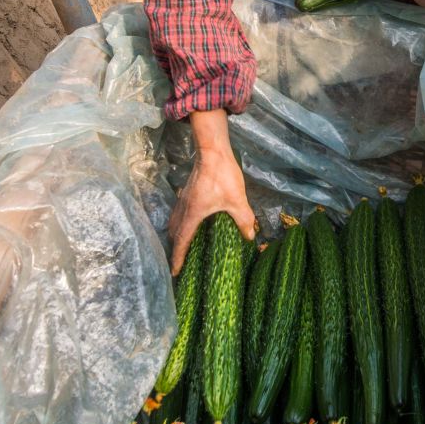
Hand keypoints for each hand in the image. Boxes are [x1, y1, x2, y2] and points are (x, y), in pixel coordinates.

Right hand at [169, 111, 255, 274]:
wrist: (212, 151)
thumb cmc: (223, 176)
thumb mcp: (237, 200)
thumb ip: (244, 220)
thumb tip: (250, 237)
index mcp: (192, 216)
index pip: (181, 242)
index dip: (178, 258)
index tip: (175, 272)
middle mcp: (183, 210)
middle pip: (174, 234)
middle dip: (176, 249)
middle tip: (182, 262)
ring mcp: (183, 200)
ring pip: (175, 223)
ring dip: (178, 236)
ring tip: (185, 246)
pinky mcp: (187, 193)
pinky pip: (179, 214)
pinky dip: (181, 224)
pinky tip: (192, 224)